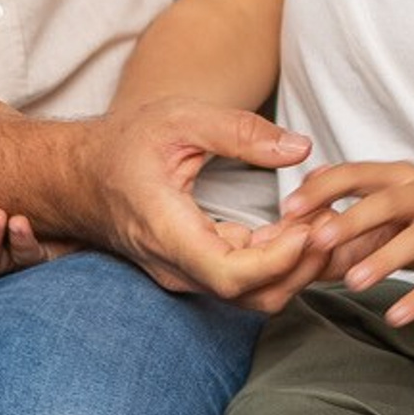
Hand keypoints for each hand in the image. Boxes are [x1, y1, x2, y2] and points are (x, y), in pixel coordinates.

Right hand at [69, 86, 323, 304]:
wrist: (78, 176)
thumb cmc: (125, 143)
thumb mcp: (181, 119)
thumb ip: (241, 132)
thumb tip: (299, 148)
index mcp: (167, 232)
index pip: (230, 276)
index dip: (279, 260)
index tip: (309, 226)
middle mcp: (176, 266)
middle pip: (251, 295)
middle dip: (302, 264)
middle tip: (335, 219)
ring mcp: (186, 273)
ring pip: (253, 294)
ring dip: (297, 264)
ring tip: (327, 218)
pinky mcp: (197, 268)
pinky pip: (245, 279)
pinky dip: (282, 259)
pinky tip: (305, 223)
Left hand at [281, 159, 413, 323]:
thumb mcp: (398, 201)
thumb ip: (355, 199)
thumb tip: (306, 190)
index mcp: (404, 177)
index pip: (359, 173)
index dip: (323, 189)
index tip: (289, 209)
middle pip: (388, 201)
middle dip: (351, 220)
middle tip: (317, 240)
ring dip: (384, 259)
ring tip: (353, 282)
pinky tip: (396, 316)